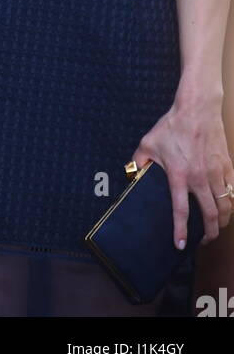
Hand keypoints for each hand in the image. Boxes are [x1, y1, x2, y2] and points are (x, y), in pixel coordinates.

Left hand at [131, 97, 233, 247]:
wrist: (197, 108)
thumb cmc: (172, 125)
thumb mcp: (148, 142)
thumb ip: (138, 161)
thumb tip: (130, 173)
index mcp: (179, 175)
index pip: (181, 210)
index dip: (181, 230)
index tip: (181, 245)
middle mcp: (200, 178)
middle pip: (211, 214)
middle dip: (210, 233)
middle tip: (205, 241)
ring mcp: (216, 172)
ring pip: (225, 205)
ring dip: (223, 221)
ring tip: (217, 228)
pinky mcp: (227, 166)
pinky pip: (232, 190)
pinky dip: (231, 202)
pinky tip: (226, 206)